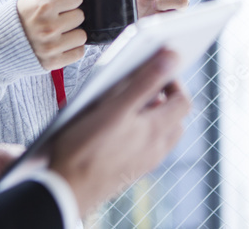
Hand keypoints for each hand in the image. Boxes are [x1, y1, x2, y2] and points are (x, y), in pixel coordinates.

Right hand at [17, 0, 86, 70]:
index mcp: (43, 7)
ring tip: (59, 32)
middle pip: (80, 16)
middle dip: (71, 16)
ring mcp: (51, 46)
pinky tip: (60, 44)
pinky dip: (72, 48)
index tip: (62, 4)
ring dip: (73, 33)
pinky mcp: (54, 62)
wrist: (0, 44)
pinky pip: (79, 52)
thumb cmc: (18, 18)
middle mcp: (49, 27)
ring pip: (82, 36)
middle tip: (57, 19)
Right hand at [49, 48, 190, 214]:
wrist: (65, 191)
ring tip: (131, 107)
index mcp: (156, 130)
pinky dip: (143, 134)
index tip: (155, 71)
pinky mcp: (131, 171)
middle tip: (143, 88)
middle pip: (176, 118)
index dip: (172, 81)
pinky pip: (148, 148)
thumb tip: (172, 57)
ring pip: (162, 134)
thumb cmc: (83, 149)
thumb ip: (146, 81)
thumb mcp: (114, 106)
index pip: (183, 100)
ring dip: (155, 117)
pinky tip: (120, 130)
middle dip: (165, 99)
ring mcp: (144, 162)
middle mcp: (156, 149)